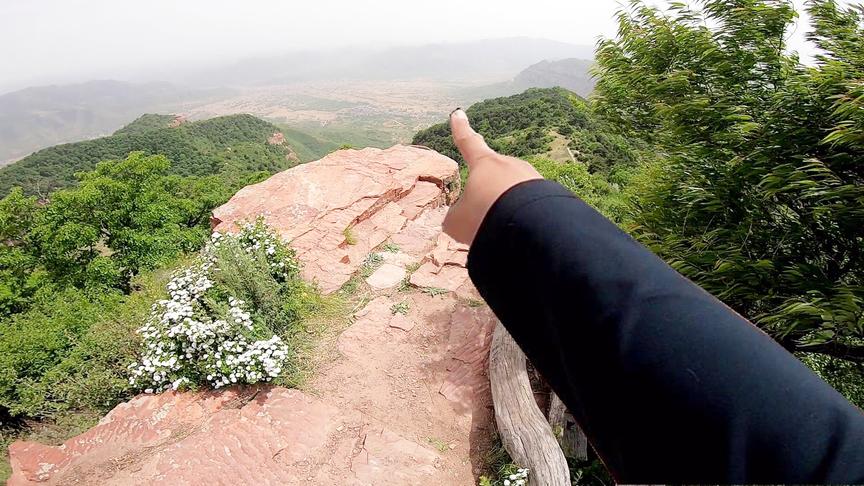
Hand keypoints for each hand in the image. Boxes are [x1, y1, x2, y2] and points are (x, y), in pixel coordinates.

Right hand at [442, 109, 542, 244]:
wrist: (528, 227)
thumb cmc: (485, 216)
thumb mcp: (458, 221)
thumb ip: (456, 217)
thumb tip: (460, 219)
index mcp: (484, 163)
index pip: (468, 142)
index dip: (461, 129)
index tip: (458, 114)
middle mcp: (509, 165)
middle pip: (494, 177)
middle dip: (489, 194)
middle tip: (485, 214)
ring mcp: (531, 178)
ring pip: (513, 196)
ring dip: (506, 212)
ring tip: (503, 230)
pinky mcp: (549, 195)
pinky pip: (530, 208)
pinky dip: (523, 220)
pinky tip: (521, 232)